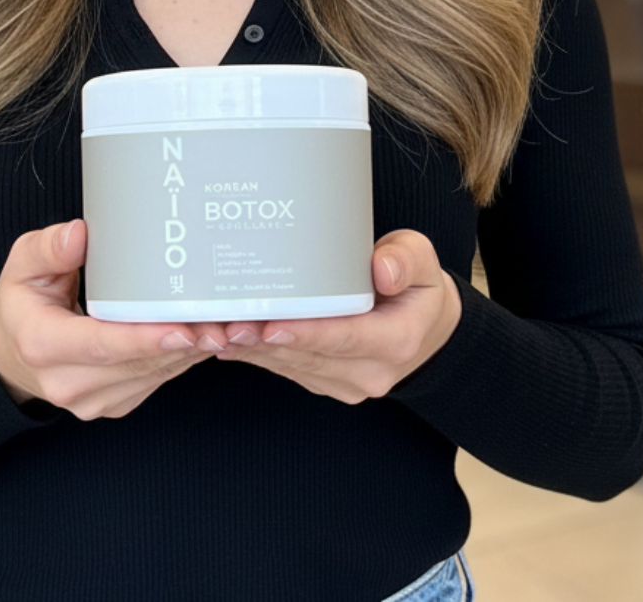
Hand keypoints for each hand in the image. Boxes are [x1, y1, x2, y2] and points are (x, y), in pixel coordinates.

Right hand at [0, 219, 227, 419]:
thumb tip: (78, 235)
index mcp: (42, 345)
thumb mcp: (22, 264)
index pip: (100, 345)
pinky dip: (180, 359)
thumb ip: (47, 248)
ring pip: (152, 375)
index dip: (144, 338)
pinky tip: (203, 335)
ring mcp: (92, 400)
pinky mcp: (113, 403)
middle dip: (183, 343)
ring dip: (189, 353)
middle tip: (224, 321)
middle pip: (136, 363)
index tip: (182, 329)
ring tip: (226, 325)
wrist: (10, 349)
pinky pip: (154, 381)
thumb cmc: (22, 300)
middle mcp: (67, 382)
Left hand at [215, 230, 462, 402]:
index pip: (345, 338)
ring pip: (292, 366)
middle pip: (309, 355)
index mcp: (396, 341)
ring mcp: (346, 382)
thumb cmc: (416, 288)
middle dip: (265, 341)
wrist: (424, 328)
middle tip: (227, 322)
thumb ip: (406, 259)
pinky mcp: (326, 382)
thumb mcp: (423, 262)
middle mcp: (370, 371)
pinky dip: (257, 355)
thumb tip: (382, 269)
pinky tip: (226, 340)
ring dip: (254, 350)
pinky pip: (287, 370)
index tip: (271, 326)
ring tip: (217, 329)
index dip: (305, 333)